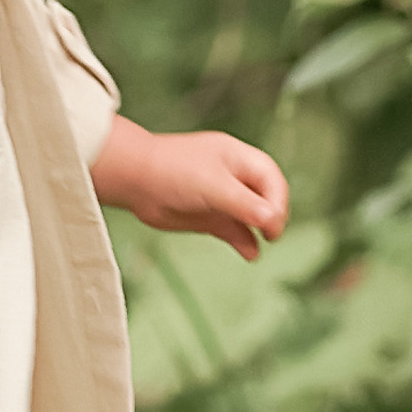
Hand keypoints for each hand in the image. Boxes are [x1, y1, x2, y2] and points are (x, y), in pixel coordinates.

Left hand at [92, 119, 290, 262]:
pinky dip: (244, 242)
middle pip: (266, 197)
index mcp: (238, 158)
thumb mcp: (213, 185)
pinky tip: (250, 253)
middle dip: (271, 214)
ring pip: (251, 216)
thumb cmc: (172, 170)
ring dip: (260, 230)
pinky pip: (235, 231)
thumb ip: (243, 204)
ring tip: (265, 241)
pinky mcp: (209, 217)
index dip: (277, 199)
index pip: (270, 178)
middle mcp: (233, 176)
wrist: (134, 180)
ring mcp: (221, 197)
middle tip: (271, 233)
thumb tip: (273, 220)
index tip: (274, 222)